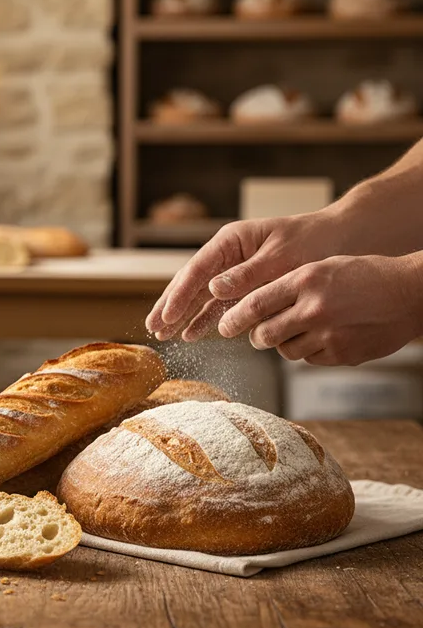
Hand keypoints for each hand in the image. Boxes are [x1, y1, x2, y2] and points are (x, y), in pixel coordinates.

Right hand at [146, 211, 341, 339]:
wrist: (341, 239)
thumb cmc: (314, 242)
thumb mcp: (282, 257)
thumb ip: (247, 274)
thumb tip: (212, 288)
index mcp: (232, 240)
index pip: (197, 270)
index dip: (179, 295)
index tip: (167, 317)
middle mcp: (227, 254)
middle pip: (190, 282)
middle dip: (170, 306)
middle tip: (153, 329)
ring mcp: (233, 270)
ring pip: (199, 295)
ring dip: (182, 316)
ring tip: (164, 335)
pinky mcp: (244, 285)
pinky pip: (217, 304)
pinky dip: (204, 319)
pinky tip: (192, 334)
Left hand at [216, 254, 422, 365]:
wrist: (410, 293)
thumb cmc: (363, 275)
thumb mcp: (322, 267)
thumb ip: (289, 286)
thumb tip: (253, 309)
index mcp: (306, 280)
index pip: (255, 304)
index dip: (233, 318)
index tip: (223, 325)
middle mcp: (314, 308)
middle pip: (264, 333)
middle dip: (255, 336)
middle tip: (255, 334)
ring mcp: (329, 334)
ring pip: (285, 350)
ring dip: (284, 343)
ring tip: (299, 330)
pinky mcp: (342, 354)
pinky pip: (309, 359)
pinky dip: (309, 350)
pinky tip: (324, 336)